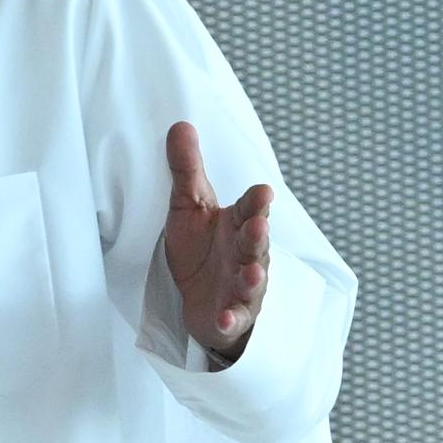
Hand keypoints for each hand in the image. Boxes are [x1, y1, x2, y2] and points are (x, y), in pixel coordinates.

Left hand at [164, 118, 273, 366]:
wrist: (200, 299)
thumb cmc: (200, 247)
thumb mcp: (187, 207)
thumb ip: (185, 170)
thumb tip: (180, 124)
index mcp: (238, 223)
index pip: (252, 209)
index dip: (256, 202)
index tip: (262, 192)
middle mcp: (247, 253)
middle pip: (255, 243)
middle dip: (258, 235)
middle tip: (259, 225)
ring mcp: (242, 286)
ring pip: (252, 280)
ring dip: (253, 276)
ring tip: (251, 273)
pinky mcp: (233, 314)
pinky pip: (235, 318)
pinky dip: (231, 318)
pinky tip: (225, 318)